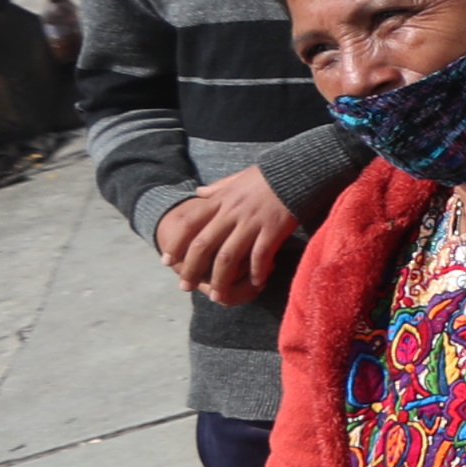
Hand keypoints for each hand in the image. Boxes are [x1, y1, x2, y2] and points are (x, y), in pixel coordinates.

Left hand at [154, 167, 302, 304]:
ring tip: (216, 296)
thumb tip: (197, 192)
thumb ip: (216, 188)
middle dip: (192, 269)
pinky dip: (255, 271)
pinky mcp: (274, 229)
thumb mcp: (236, 178)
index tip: (167, 261)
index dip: (176, 244)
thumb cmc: (267, 176)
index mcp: (221, 200)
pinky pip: (260, 255)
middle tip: (185, 286)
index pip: (190, 224)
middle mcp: (232, 213)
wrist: (298, 171)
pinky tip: (255, 283)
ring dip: (220, 279)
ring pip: (228, 256)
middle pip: (204, 245)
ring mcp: (252, 222)